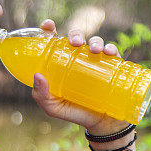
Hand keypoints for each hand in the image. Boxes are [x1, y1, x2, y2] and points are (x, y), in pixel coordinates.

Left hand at [30, 19, 128, 134]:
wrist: (102, 124)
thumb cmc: (75, 113)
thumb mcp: (54, 108)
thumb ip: (42, 95)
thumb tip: (38, 75)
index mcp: (62, 63)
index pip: (55, 42)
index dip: (50, 30)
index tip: (48, 25)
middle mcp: (79, 59)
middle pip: (76, 38)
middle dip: (76, 35)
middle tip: (74, 43)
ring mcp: (96, 62)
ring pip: (95, 42)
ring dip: (95, 41)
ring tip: (94, 50)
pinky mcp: (113, 67)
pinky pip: (113, 53)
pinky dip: (111, 48)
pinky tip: (108, 53)